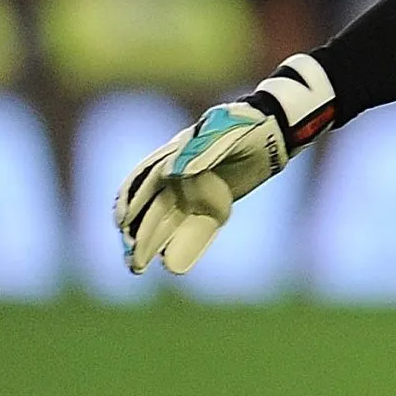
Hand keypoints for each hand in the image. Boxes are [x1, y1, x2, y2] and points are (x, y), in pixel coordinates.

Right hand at [115, 54, 336, 274]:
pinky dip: (186, 247)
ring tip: (137, 268)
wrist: (274, 133)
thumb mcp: (224, 134)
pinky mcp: (215, 208)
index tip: (121, 223)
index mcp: (173, 156)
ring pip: (169, 224)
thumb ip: (199, 152)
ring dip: (153, 245)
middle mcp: (178, 179)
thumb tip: (170, 173)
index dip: (130, 202)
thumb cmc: (245, 127)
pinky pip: (198, 230)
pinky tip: (174, 267)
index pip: (144, 182)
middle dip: (137, 235)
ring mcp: (196, 195)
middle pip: (152, 210)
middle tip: (130, 261)